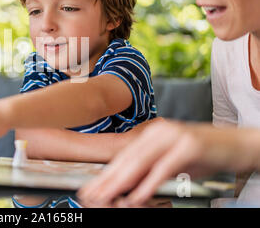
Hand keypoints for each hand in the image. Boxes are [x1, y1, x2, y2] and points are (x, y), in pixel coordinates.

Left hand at [78, 121, 258, 206]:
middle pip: (127, 159)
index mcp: (153, 134)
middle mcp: (159, 132)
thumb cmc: (206, 154)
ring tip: (105, 196)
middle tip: (90, 195)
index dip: (107, 173)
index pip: (124, 156)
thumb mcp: (174, 162)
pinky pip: (163, 168)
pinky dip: (148, 183)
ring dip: (120, 182)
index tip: (92, 187)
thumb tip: (130, 187)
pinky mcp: (188, 146)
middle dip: (107, 180)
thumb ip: (151, 170)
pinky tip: (136, 196)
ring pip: (140, 162)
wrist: (239, 144)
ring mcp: (174, 137)